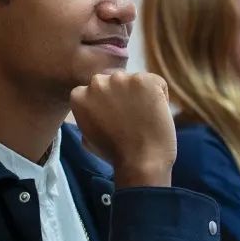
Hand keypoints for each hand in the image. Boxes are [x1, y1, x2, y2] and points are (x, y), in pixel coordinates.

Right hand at [70, 72, 175, 187]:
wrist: (140, 161)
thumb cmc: (114, 154)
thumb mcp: (87, 136)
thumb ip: (88, 117)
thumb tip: (95, 110)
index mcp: (79, 94)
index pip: (96, 89)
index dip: (108, 103)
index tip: (115, 118)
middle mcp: (98, 81)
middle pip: (114, 80)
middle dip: (123, 94)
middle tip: (131, 116)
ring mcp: (123, 79)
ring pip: (135, 81)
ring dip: (141, 94)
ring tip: (145, 116)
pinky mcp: (146, 80)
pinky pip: (157, 83)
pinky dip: (160, 95)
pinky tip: (157, 113)